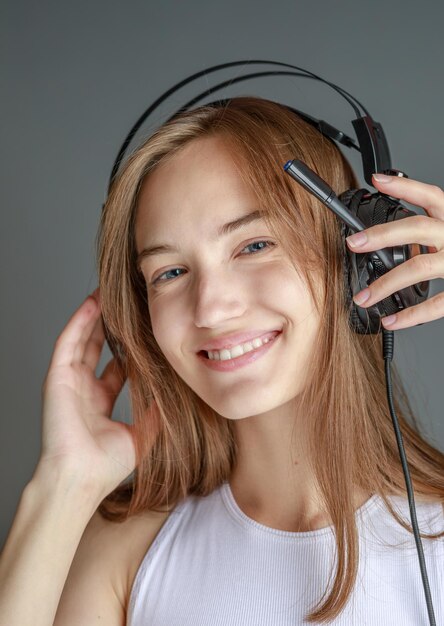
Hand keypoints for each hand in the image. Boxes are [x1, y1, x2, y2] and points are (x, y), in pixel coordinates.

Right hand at [38, 290, 158, 499]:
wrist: (81, 478)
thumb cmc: (107, 465)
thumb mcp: (143, 433)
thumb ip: (157, 412)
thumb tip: (179, 393)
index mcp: (100, 403)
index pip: (116, 367)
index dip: (129, 348)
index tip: (146, 331)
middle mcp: (83, 389)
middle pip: (98, 348)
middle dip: (111, 326)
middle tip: (126, 304)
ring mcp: (69, 382)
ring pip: (82, 339)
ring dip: (94, 316)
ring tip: (108, 294)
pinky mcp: (57, 377)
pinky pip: (68, 342)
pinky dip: (79, 322)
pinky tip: (92, 304)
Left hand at [345, 173, 443, 329]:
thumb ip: (432, 230)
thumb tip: (390, 235)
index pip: (431, 196)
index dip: (405, 186)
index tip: (378, 180)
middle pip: (418, 227)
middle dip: (382, 235)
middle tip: (354, 243)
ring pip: (420, 267)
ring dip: (385, 284)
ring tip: (363, 298)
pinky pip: (437, 303)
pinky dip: (411, 315)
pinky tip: (390, 321)